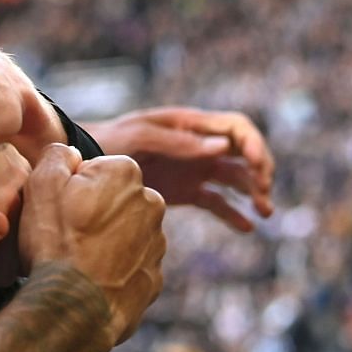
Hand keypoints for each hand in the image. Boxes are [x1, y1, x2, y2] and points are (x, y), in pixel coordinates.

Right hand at [19, 146, 165, 347]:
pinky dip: (116, 268)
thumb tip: (69, 153)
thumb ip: (57, 154)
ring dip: (106, 239)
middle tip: (66, 233)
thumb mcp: (41, 184)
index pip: (96, 169)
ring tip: (78, 258)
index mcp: (125, 173)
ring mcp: (156, 243)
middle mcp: (151, 202)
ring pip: (126, 231)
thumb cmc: (56, 243)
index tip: (61, 208)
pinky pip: (132, 264)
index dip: (72, 187)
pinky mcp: (155, 277)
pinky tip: (93, 277)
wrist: (74, 309)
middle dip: (94, 211)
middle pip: (114, 198)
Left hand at [86, 106, 273, 230]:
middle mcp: (198, 145)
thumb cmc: (112, 141)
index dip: (254, 144)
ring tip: (265, 213)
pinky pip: (217, 203)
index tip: (260, 167)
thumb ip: (180, 141)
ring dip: (254, 193)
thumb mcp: (141, 137)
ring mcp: (194, 169)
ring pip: (235, 179)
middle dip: (261, 170)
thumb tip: (223, 145)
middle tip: (265, 194)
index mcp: (190, 124)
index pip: (236, 128)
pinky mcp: (187, 192)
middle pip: (243, 153)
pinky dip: (233, 214)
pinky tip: (247, 227)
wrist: (87, 161)